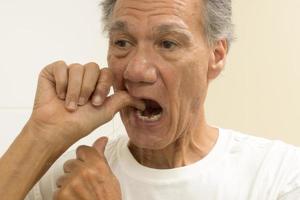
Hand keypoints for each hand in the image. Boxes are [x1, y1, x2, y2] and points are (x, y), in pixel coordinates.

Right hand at [27, 61, 143, 145]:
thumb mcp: (107, 111)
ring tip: (69, 104)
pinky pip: (61, 66)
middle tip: (82, 104)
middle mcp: (84, 76)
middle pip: (93, 67)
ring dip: (74, 89)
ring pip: (77, 68)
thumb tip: (143, 102)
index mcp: (97, 83)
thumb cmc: (80, 123)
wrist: (57, 129)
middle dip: (88, 88)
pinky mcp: (53, 72)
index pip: (106, 73)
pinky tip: (58, 95)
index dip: (102, 86)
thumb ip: (124, 100)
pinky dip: (61, 83)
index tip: (96, 103)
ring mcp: (69, 73)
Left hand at [54, 137, 121, 199]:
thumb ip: (101, 157)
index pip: (82, 150)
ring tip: (79, 194)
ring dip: (67, 184)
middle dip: (75, 172)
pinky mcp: (61, 195)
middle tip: (84, 184)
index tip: (85, 163)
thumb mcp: (110, 177)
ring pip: (62, 177)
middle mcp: (83, 171)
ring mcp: (71, 183)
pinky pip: (56, 190)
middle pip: (70, 163)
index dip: (83, 158)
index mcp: (97, 165)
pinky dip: (62, 196)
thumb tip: (102, 140)